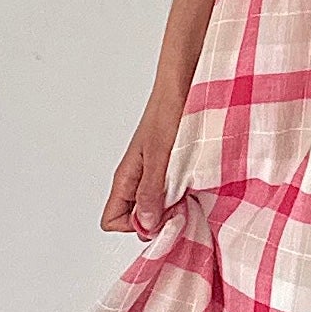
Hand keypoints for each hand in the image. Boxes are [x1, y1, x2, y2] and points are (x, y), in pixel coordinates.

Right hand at [102, 83, 187, 238]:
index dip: (133, 227)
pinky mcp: (171, 169)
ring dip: (173, 209)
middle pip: (135, 219)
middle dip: (157, 222)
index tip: (160, 217)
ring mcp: (154, 175)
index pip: (112, 220)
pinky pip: (171, 194)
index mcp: (126, 178)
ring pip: (155, 208)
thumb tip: (144, 224)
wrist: (184, 85)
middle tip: (182, 208)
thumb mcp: (160, 155)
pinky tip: (198, 187)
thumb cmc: (168, 112)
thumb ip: (151, 190)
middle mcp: (137, 180)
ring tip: (192, 196)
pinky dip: (184, 196)